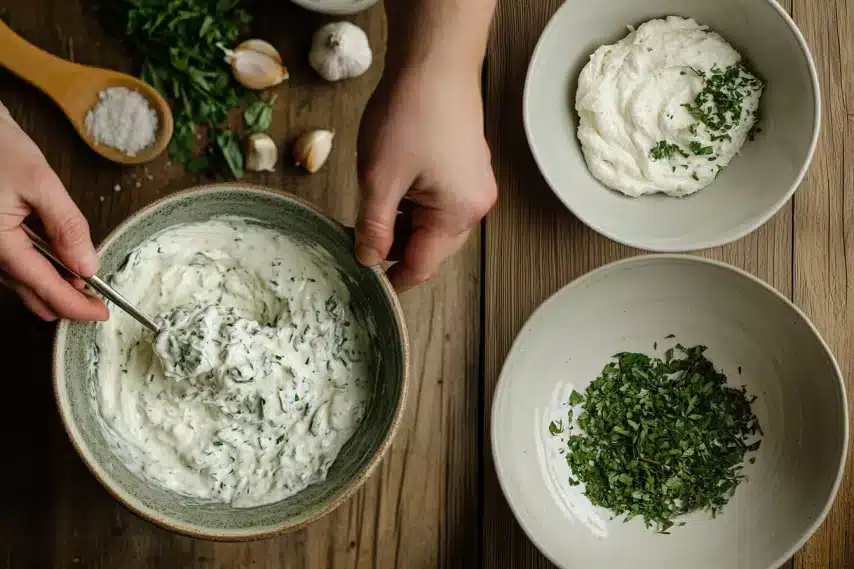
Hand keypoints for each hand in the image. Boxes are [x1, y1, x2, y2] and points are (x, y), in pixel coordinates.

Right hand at [0, 103, 107, 320]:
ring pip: (24, 282)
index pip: (44, 287)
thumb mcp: (41, 181)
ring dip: (55, 285)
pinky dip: (43, 268)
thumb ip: (67, 225)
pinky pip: (17, 264)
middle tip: (100, 298)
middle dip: (67, 300)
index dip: (76, 306)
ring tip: (87, 279)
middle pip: (32, 293)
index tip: (102, 314)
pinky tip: (62, 258)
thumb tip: (88, 265)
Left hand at [356, 61, 496, 291]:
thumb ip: (373, 227)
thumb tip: (368, 259)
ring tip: (371, 208)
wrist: (434, 60)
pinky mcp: (466, 166)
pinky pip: (437, 200)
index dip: (392, 279)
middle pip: (430, 246)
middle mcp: (475, 204)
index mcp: (459, 214)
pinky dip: (412, 203)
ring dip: (401, 223)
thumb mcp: (380, 179)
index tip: (367, 285)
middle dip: (395, 248)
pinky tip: (390, 189)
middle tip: (358, 241)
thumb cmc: (411, 112)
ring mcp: (473, 183)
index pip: (422, 265)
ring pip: (432, 222)